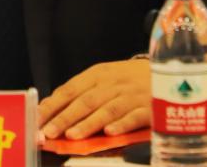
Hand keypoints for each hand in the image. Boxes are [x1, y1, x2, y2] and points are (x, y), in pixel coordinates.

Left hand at [37, 59, 151, 139]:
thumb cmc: (130, 79)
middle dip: (65, 117)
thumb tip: (51, 106)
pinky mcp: (151, 107)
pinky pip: (134, 117)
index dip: (53, 105)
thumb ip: (80, 92)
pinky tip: (109, 133)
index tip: (37, 119)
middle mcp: (113, 83)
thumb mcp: (104, 78)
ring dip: (89, 123)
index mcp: (98, 74)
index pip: (70, 89)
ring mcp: (132, 95)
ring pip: (107, 109)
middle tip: (49, 132)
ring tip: (73, 135)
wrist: (169, 70)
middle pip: (86, 101)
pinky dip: (121, 124)